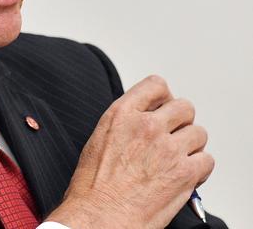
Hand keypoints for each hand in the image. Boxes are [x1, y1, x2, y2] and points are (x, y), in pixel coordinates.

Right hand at [47, 75, 213, 228]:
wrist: (99, 216)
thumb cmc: (93, 186)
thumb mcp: (100, 138)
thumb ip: (125, 122)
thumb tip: (143, 120)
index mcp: (122, 114)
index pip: (156, 85)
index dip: (163, 97)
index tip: (162, 109)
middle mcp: (146, 125)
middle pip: (184, 107)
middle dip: (180, 122)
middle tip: (171, 138)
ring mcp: (167, 148)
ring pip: (198, 133)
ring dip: (190, 146)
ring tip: (175, 160)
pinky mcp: (184, 173)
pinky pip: (207, 160)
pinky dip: (199, 168)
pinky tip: (182, 175)